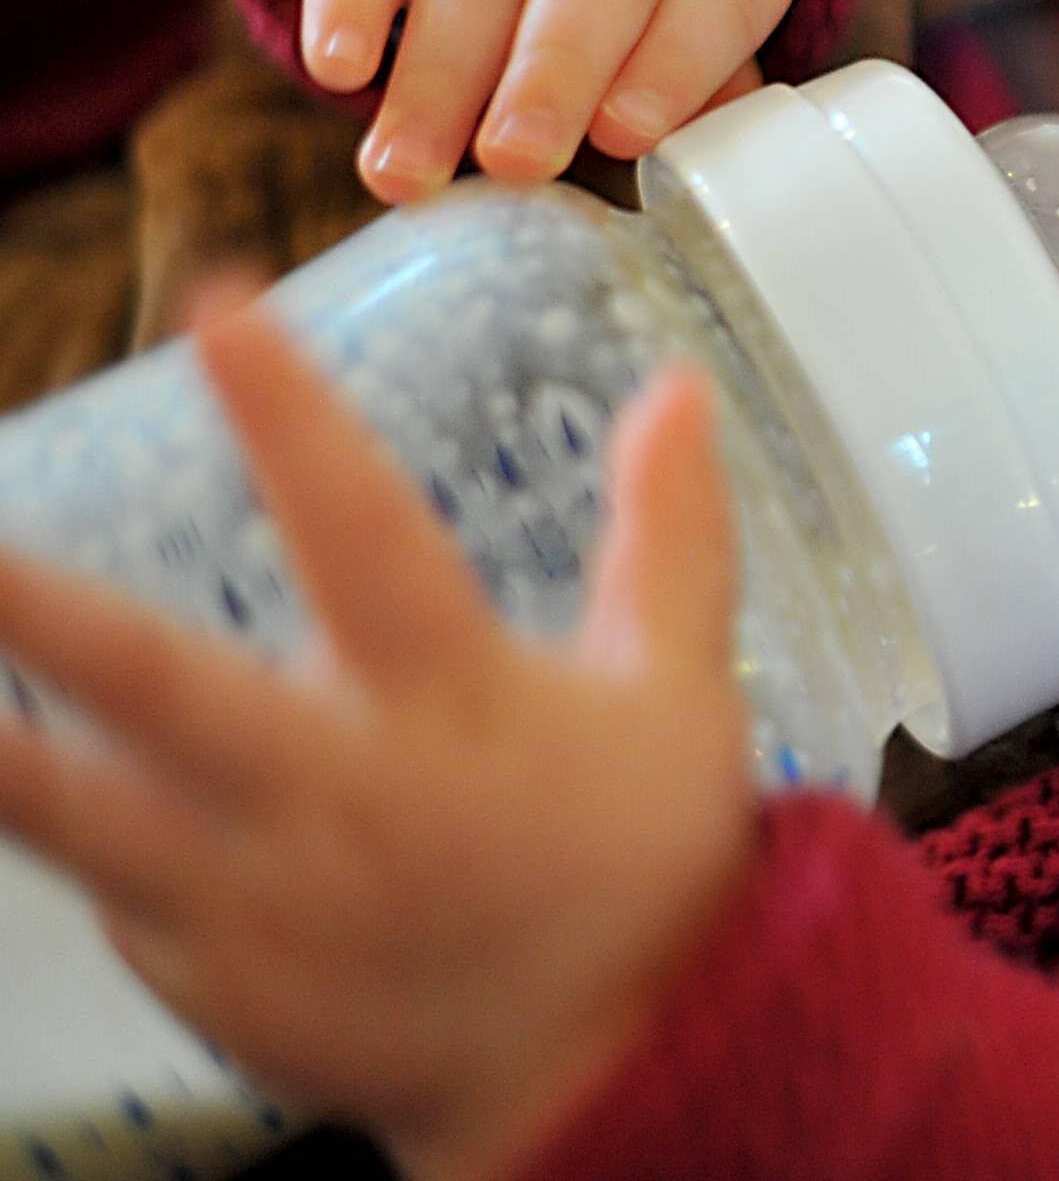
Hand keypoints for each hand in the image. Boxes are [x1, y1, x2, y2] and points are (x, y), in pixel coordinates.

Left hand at [0, 303, 756, 1180]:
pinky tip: (50, 789)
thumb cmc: (643, 859)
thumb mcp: (677, 688)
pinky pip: (118, 901)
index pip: (364, 528)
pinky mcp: (213, 980)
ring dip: (2, 755)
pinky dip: (82, 839)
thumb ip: (666, 535)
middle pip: (165, 687)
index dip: (291, 415)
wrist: (619, 1067)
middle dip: (45, 613)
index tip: (219, 303)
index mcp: (457, 703)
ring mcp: (261, 898)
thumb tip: (675, 385)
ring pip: (86, 814)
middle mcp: (342, 793)